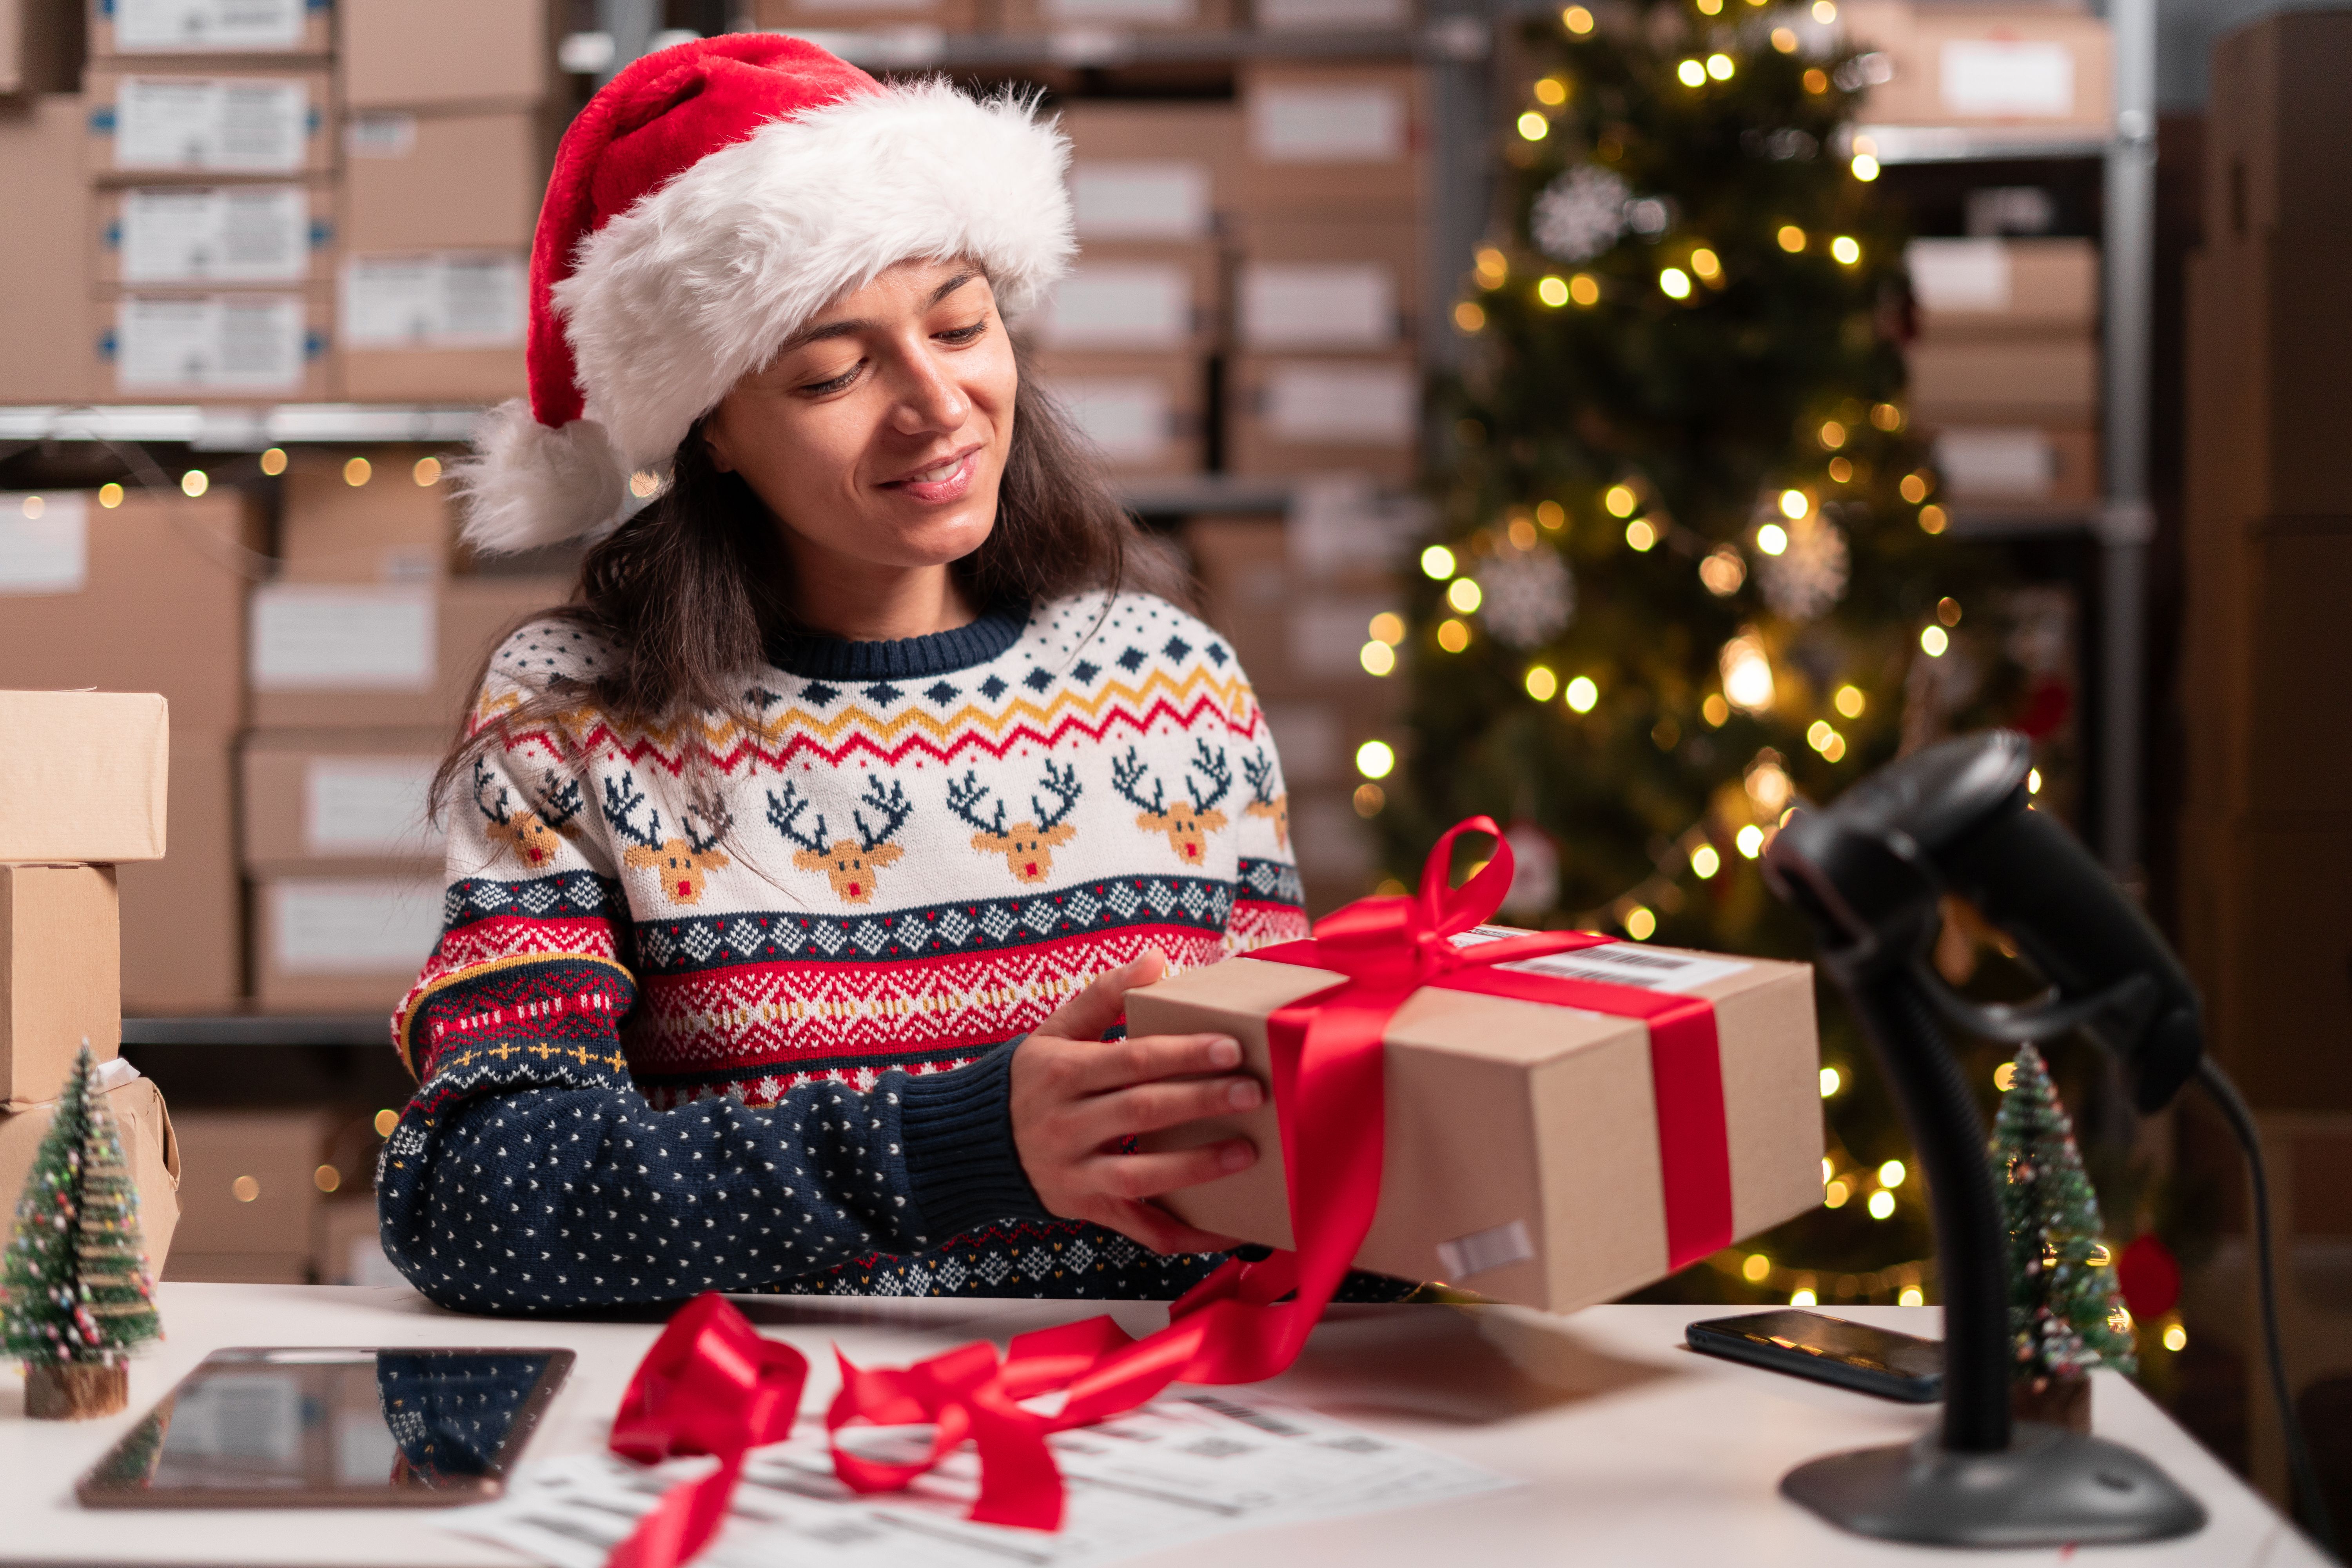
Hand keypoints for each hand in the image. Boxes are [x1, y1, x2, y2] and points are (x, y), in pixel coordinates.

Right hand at [1010, 949, 1259, 1255]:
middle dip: (1202, 1100)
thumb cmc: (1028, 1080)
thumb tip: (1157, 959)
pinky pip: (1142, 1230)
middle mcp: (1066, 1124)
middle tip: (1253, 1091)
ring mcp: (1076, 1173)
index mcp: (1062, 1073)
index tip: (1231, 1047)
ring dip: (1198, 1166)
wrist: (970, 1144)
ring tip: (1248, 1152)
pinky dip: (1188, 1236)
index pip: (1131, 1060)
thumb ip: (1104, 995)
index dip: (1182, 1053)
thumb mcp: (1055, 1031)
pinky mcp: (1086, 1210)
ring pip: (1142, 1174)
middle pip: (1142, 1111)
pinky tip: (1230, 1229)